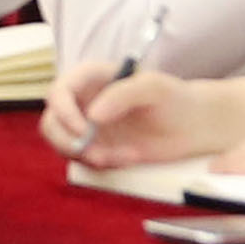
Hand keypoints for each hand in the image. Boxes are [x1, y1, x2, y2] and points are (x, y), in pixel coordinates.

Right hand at [60, 64, 224, 171]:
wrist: (192, 126)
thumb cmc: (174, 98)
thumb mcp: (153, 88)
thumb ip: (122, 94)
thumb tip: (92, 115)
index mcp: (90, 78)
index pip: (58, 92)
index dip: (64, 113)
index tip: (84, 131)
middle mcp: (83, 101)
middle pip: (52, 121)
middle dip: (69, 142)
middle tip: (97, 154)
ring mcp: (87, 126)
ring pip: (63, 144)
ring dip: (86, 156)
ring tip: (119, 157)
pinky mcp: (96, 146)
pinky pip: (83, 160)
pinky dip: (101, 165)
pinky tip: (128, 158)